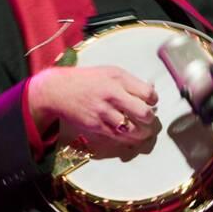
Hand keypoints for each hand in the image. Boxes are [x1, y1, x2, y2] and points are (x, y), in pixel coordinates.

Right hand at [28, 66, 158, 142]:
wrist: (58, 90)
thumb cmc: (87, 80)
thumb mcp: (110, 72)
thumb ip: (130, 82)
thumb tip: (151, 92)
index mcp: (118, 78)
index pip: (148, 93)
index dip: (154, 100)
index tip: (150, 102)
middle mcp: (112, 95)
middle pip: (144, 113)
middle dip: (150, 119)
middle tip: (148, 119)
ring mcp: (104, 112)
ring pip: (133, 130)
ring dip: (142, 133)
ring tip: (142, 132)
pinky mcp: (96, 126)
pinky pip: (118, 138)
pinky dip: (127, 139)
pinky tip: (129, 136)